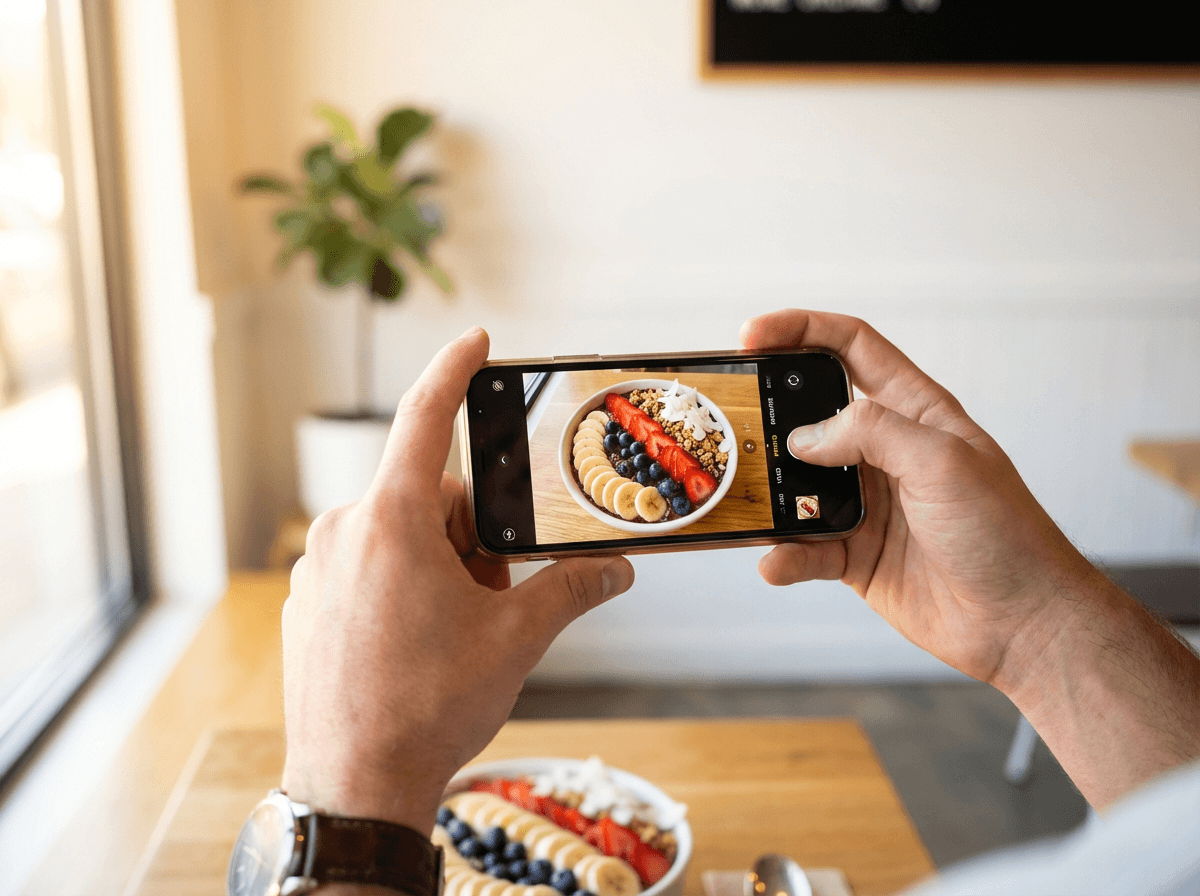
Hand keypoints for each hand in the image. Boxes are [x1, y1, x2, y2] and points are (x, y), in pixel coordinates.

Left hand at [280, 327, 634, 835]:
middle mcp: (344, 532)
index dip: (453, 370)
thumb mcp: (515, 638)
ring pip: (396, 535)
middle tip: (497, 589)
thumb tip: (616, 570)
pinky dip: (402, 586)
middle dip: (472, 532)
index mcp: (391, 520)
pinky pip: (366, 568)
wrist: (355, 785)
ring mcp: (317, 570)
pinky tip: (420, 642)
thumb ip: (570, 589)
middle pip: (427, 497)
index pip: (423, 418)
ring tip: (460, 626)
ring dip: (439, 562)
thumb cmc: (426, 709)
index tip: (474, 340)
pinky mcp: (307, 605)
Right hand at [740, 310, 1093, 689]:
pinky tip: (776, 562)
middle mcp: (885, 452)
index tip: (752, 334)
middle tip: (730, 421)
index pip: (851, 348)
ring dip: (769, 494)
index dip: (802, 331)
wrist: (1022, 622)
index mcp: (915, 412)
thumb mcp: (943, 462)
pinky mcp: (854, 554)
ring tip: (745, 498)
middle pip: (810, 416)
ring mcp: (867, 503)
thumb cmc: (1005, 534)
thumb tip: (805, 437)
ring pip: (797, 486)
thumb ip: (871, 433)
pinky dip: (784, 556)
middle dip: (768, 415)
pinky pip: (804, 548)